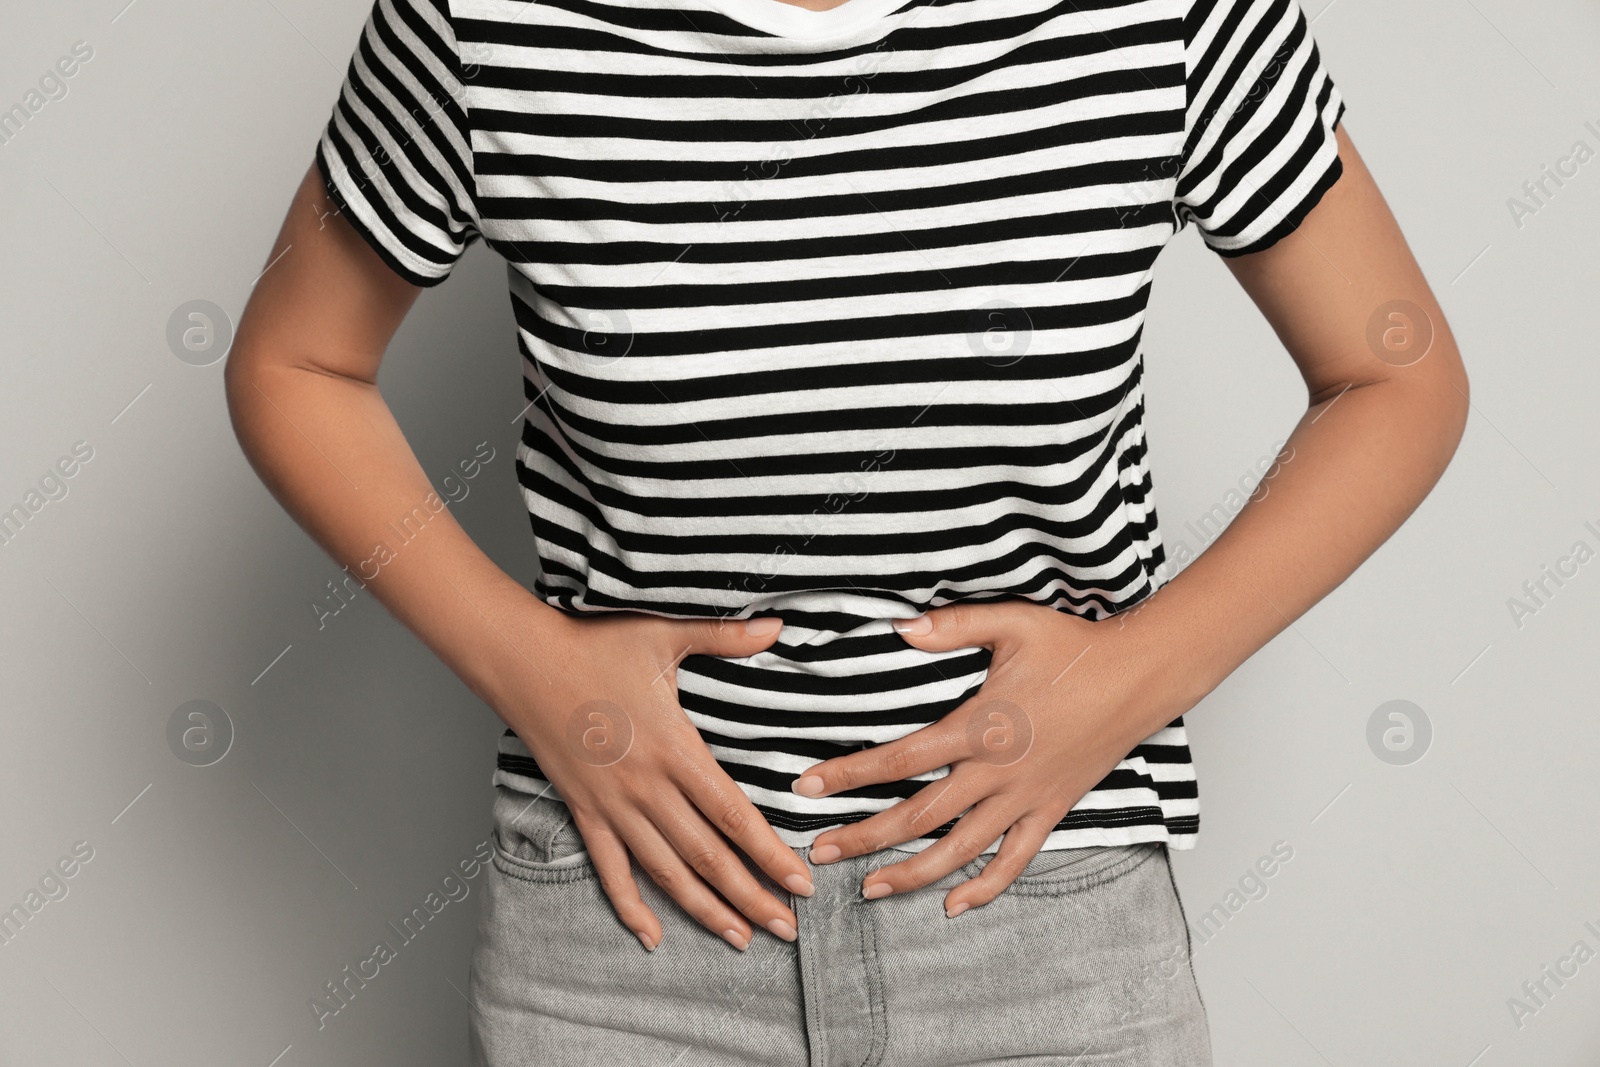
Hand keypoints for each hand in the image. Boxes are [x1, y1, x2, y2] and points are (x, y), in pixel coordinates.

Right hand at [491, 606, 813, 952]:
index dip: (770, 855)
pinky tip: (651, 935)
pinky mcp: (584, 811)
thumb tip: (778, 623)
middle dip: (751, 897)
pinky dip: (630, 906)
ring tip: (740, 938)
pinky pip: (610, 870)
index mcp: (676, 750)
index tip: (801, 884)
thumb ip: (726, 636)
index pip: (734, 817)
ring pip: (666, 873)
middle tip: (787, 930)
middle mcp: (647, 789)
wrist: (522, 661)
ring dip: (705, 910)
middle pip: (708, 858)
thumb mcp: (665, 635)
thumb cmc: (594, 644)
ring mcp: (613, 806)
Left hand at [789, 600, 1178, 917]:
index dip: (849, 775)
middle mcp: (997, 771)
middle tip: (820, 853)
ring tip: (871, 890)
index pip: (900, 759)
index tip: (807, 788)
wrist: (1139, 676)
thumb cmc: (1075, 647)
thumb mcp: (1010, 624)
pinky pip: (1015, 859)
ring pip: (961, 850)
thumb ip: (952, 627)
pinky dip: (986, 888)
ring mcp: (1025, 797)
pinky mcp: (1051, 810)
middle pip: (919, 816)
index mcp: (979, 726)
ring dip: (913, 874)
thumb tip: (900, 627)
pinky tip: (954, 905)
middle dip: (865, 838)